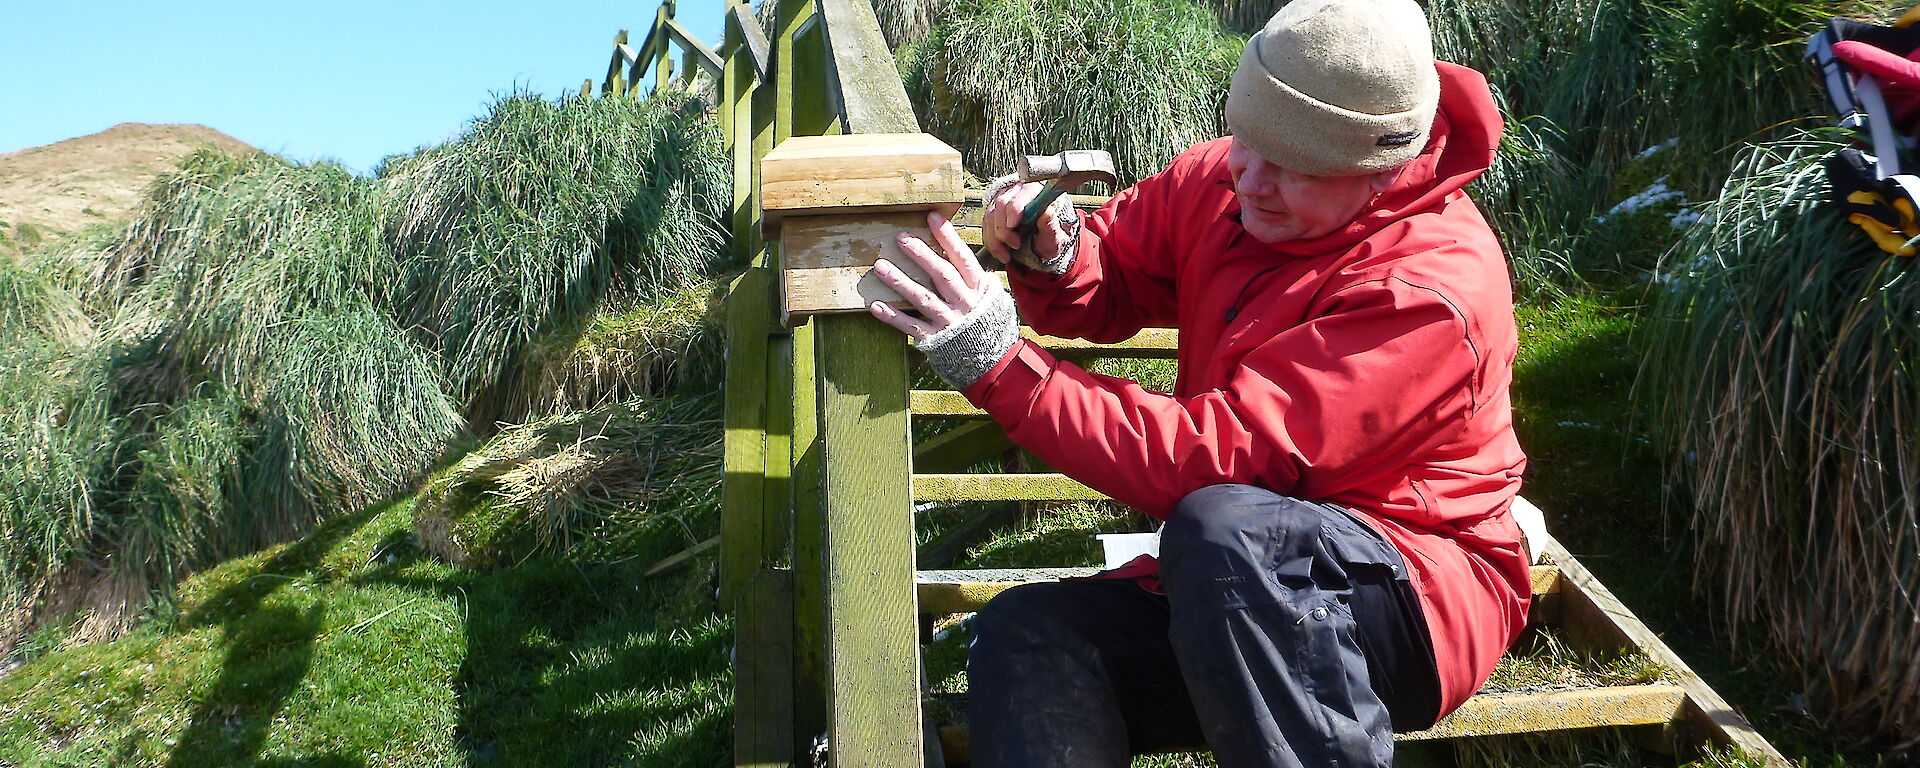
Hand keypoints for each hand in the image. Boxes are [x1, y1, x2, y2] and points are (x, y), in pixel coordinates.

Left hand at [868, 211, 998, 340]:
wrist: (995, 362)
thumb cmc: (989, 325)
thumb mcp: (992, 298)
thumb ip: (976, 278)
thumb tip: (960, 253)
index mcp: (979, 289)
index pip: (963, 258)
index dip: (948, 237)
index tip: (932, 217)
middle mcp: (965, 304)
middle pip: (942, 275)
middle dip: (921, 255)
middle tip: (901, 238)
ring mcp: (950, 323)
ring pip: (924, 299)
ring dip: (901, 282)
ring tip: (880, 267)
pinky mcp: (936, 340)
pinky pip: (912, 327)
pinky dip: (894, 317)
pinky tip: (876, 306)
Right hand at [982, 181, 1066, 264]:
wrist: (1043, 244)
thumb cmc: (1051, 238)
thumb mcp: (1056, 237)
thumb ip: (1051, 226)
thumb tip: (1047, 211)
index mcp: (1038, 191)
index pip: (1022, 194)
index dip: (1014, 210)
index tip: (1012, 226)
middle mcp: (1019, 190)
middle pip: (1002, 203)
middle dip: (1004, 230)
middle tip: (1015, 245)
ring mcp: (1004, 198)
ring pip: (990, 215)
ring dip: (995, 239)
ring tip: (1007, 253)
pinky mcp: (994, 209)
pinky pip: (985, 224)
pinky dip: (990, 241)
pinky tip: (1000, 251)